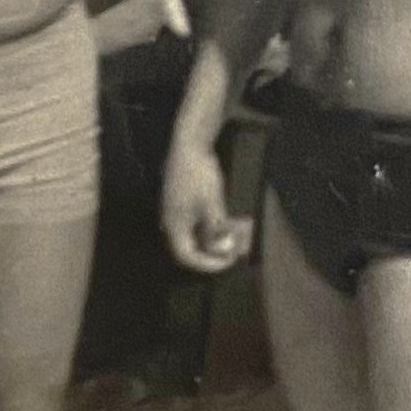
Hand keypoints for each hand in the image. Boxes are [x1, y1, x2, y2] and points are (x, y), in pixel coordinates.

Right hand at [162, 140, 252, 273]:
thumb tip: (224, 251)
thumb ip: (216, 231)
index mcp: (174, 226)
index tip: (228, 262)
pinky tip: (229, 222)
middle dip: (216, 251)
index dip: (208, 264)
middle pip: (192, 247)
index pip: (187, 257)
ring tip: (238, 235)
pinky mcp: (183, 203)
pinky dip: (214, 226)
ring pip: (198, 234)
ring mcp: (177, 212)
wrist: (189, 145)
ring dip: (218, 237)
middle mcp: (172, 222)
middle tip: (237, 250)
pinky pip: (198, 222)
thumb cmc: (199, 175)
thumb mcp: (212, 205)